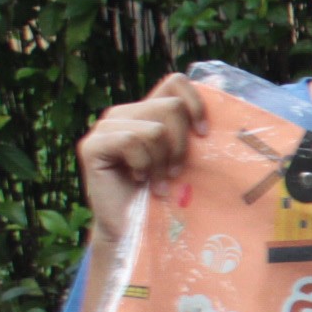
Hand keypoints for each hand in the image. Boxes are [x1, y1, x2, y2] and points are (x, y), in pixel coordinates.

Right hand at [76, 73, 207, 247]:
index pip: (175, 82)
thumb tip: (220, 104)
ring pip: (153, 128)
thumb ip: (193, 132)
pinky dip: (143, 165)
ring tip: (156, 181)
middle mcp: (124, 113)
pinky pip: (132, 140)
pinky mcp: (91, 145)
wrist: (134, 228)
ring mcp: (105, 127)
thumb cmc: (165, 196)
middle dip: (181, 145)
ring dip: (162, 161)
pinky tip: (139, 180)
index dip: (195, 103)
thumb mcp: (186, 159)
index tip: (204, 134)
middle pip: (171, 107)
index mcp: (147, 111)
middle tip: (174, 172)